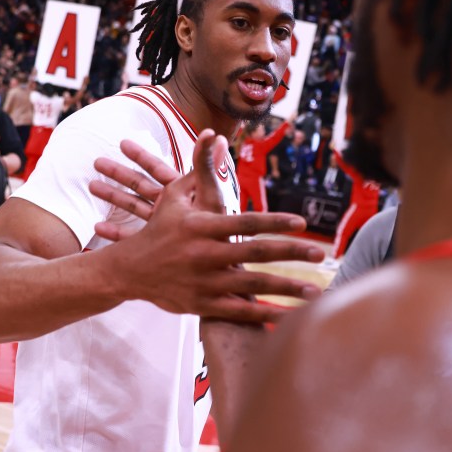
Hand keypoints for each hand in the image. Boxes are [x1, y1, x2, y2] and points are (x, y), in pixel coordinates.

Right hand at [88, 131, 324, 321]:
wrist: (128, 271)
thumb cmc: (158, 229)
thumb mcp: (173, 196)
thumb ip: (199, 167)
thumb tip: (213, 133)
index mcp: (202, 227)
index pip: (245, 223)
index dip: (274, 223)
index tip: (301, 223)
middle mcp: (204, 255)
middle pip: (256, 254)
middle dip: (292, 253)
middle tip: (322, 254)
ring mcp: (204, 283)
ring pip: (252, 287)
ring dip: (286, 289)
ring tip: (316, 290)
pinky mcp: (202, 306)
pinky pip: (238, 312)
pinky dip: (263, 316)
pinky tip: (288, 318)